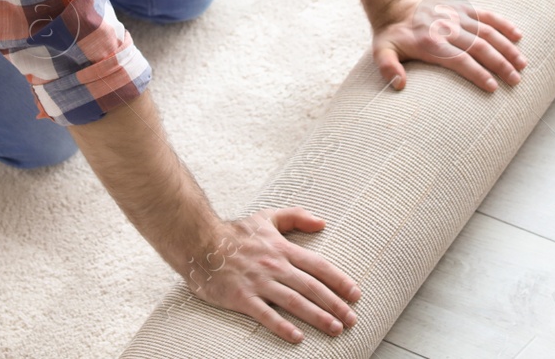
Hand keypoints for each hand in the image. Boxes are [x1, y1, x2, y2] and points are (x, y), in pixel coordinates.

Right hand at [182, 207, 361, 343]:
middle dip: (335, 304)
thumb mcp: (267, 217)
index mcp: (282, 248)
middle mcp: (275, 266)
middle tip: (352, 319)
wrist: (199, 240)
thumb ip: (295, 217)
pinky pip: (265, 315)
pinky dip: (282, 327)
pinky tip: (297, 338)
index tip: (355, 294)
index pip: (318, 266)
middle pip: (312, 287)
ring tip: (335, 329)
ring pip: (295, 302)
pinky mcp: (242, 297)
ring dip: (318, 316)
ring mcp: (259, 282)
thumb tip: (322, 222)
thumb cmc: (233, 232)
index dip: (339, 281)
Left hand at [370, 0, 526, 91]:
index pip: (459, 60)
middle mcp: (447, 28)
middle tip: (516, 80)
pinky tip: (518, 35)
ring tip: (523, 64)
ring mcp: (456, 16)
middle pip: (478, 47)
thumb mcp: (381, 52)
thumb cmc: (391, 35)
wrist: (395, 4)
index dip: (477, 73)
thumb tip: (400, 85)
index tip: (493, 87)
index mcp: (429, 42)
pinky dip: (503, 24)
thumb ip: (388, 68)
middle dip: (500, 64)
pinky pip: (486, 14)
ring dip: (506, 47)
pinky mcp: (462, 8)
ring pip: (487, 31)